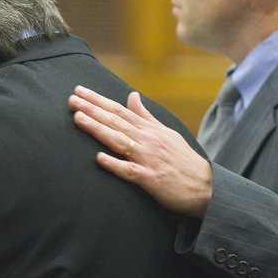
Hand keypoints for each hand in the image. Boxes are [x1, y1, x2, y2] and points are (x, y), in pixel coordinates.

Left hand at [68, 85, 212, 216]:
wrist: (204, 186)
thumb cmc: (183, 160)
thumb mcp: (166, 132)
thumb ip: (146, 116)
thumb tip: (132, 96)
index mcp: (148, 129)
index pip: (119, 110)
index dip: (98, 100)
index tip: (80, 91)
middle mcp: (147, 140)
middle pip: (115, 121)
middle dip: (92, 109)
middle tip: (72, 99)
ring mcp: (148, 159)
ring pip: (118, 141)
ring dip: (98, 129)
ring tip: (78, 119)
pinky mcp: (150, 179)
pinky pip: (129, 171)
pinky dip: (115, 164)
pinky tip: (99, 158)